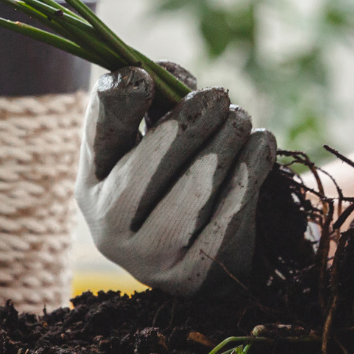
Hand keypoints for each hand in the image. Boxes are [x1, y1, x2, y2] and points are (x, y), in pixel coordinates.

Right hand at [75, 65, 276, 296]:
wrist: (210, 268)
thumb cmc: (181, 184)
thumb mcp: (158, 145)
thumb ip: (158, 105)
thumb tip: (176, 78)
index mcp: (92, 182)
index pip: (99, 132)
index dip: (118, 99)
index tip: (145, 76)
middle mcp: (107, 225)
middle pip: (155, 155)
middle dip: (196, 115)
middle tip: (222, 98)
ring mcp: (146, 258)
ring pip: (197, 182)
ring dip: (229, 138)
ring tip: (242, 121)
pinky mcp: (190, 278)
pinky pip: (230, 211)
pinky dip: (251, 168)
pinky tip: (261, 146)